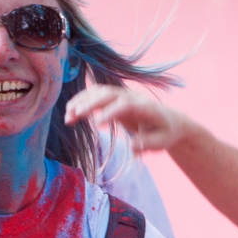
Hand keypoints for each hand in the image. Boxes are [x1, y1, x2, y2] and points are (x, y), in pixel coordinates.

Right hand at [65, 86, 193, 152]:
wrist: (169, 120)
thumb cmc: (165, 133)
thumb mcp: (162, 142)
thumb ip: (148, 144)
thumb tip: (133, 145)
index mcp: (144, 107)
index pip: (125, 105)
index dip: (110, 112)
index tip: (96, 124)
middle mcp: (132, 96)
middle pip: (108, 94)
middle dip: (89, 103)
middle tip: (73, 117)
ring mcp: (122, 94)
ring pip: (99, 92)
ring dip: (82, 101)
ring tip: (68, 117)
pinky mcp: (115, 97)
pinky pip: (96, 94)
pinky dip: (83, 100)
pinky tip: (71, 112)